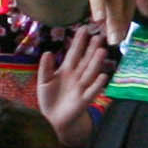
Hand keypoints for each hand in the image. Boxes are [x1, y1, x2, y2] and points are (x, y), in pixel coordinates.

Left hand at [34, 29, 117, 145]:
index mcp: (66, 70)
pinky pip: (92, 91)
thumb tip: (48, 52)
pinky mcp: (84, 100)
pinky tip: (104, 76)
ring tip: (101, 51)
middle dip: (91, 49)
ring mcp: (82, 87)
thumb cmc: (49, 98)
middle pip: (85, 60)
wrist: (53, 119)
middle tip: (99, 35)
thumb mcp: (44, 81)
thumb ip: (45, 68)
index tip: (84, 28)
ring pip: (90, 72)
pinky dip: (98, 85)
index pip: (74, 53)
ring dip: (96, 63)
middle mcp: (77, 76)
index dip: (79, 41)